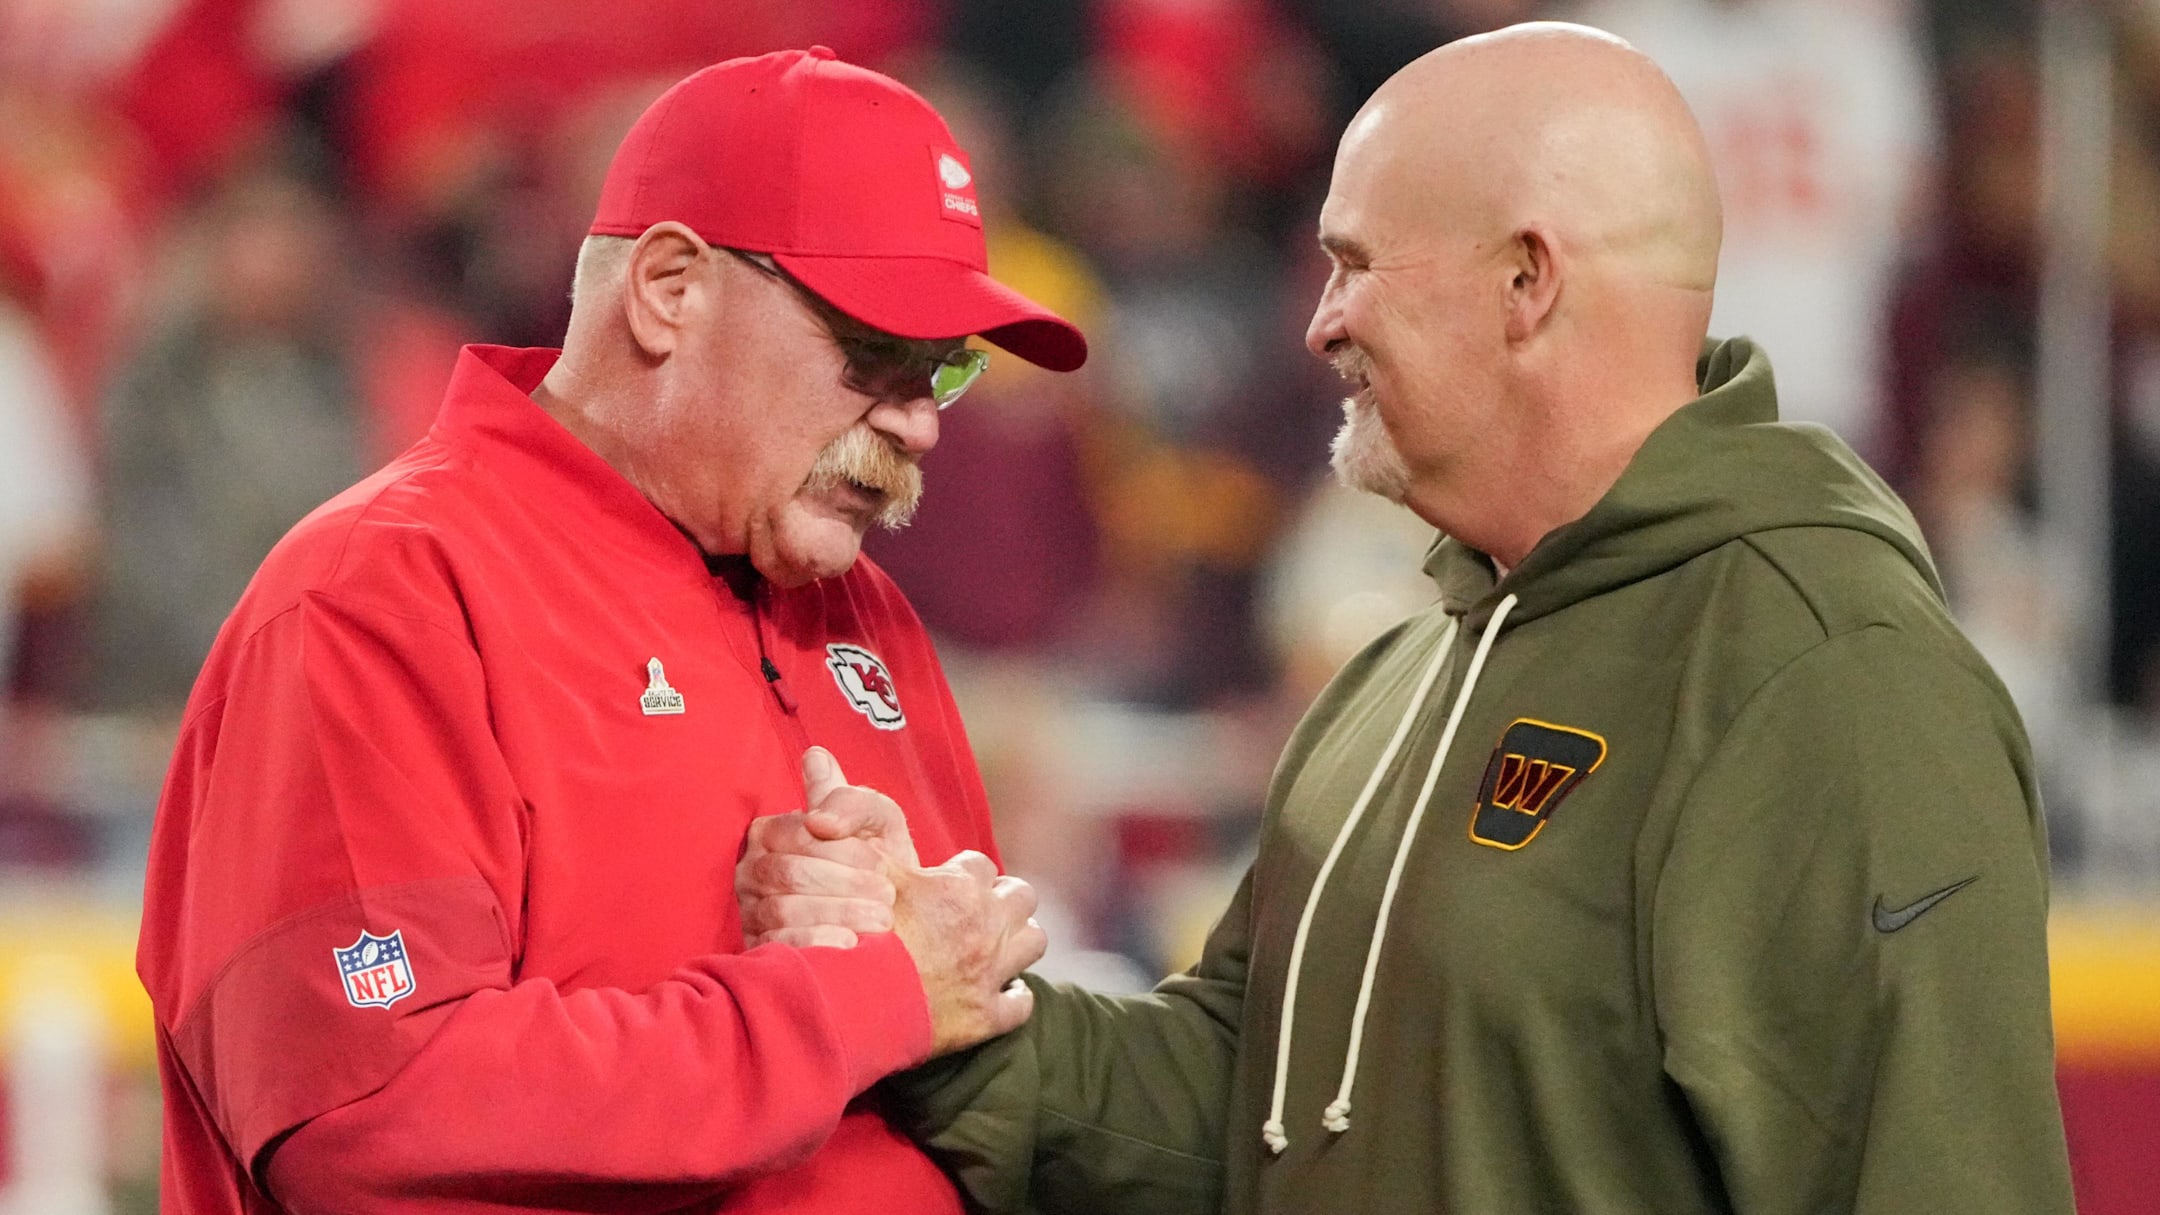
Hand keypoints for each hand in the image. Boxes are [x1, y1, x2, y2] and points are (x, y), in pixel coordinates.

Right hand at [735, 747, 1046, 1053]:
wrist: (851, 1004)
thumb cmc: (852, 928)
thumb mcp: (850, 863)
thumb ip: (843, 807)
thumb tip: (817, 753)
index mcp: (960, 888)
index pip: (980, 867)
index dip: (963, 874)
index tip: (949, 882)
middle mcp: (986, 928)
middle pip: (1021, 899)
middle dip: (1005, 902)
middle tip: (982, 912)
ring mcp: (990, 974)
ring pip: (1032, 943)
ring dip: (1017, 943)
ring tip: (996, 947)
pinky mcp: (986, 1018)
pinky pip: (1021, 1003)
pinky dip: (1012, 998)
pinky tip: (998, 994)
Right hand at [737, 748, 918, 948]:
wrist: (895, 919)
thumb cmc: (879, 862)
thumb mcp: (877, 820)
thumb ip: (849, 793)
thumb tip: (816, 760)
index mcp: (772, 832)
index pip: (795, 834)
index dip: (841, 850)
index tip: (881, 863)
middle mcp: (752, 870)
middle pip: (789, 873)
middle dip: (845, 884)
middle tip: (887, 895)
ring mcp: (752, 912)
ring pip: (784, 910)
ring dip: (839, 913)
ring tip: (880, 919)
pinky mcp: (760, 949)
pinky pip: (780, 945)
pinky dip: (818, 942)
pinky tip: (850, 944)